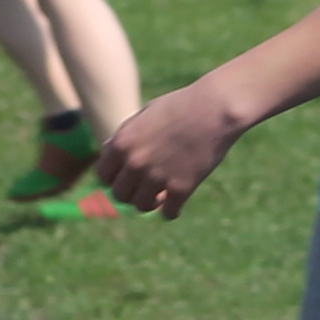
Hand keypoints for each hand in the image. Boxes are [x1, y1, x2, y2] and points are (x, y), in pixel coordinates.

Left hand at [94, 79, 250, 219]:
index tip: (128, 178)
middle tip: (146, 187)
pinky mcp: (181, 188)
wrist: (215, 108)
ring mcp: (157, 176)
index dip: (115, 178)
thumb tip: (109, 152)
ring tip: (161, 195)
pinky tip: (177, 203)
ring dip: (151, 203)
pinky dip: (172, 211)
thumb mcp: (144, 116)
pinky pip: (168, 213)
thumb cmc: (181, 106)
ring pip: (142, 206)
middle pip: (120, 195)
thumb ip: (126, 136)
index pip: (103, 175)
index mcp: (122, 142)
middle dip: (131, 193)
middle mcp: (135, 162)